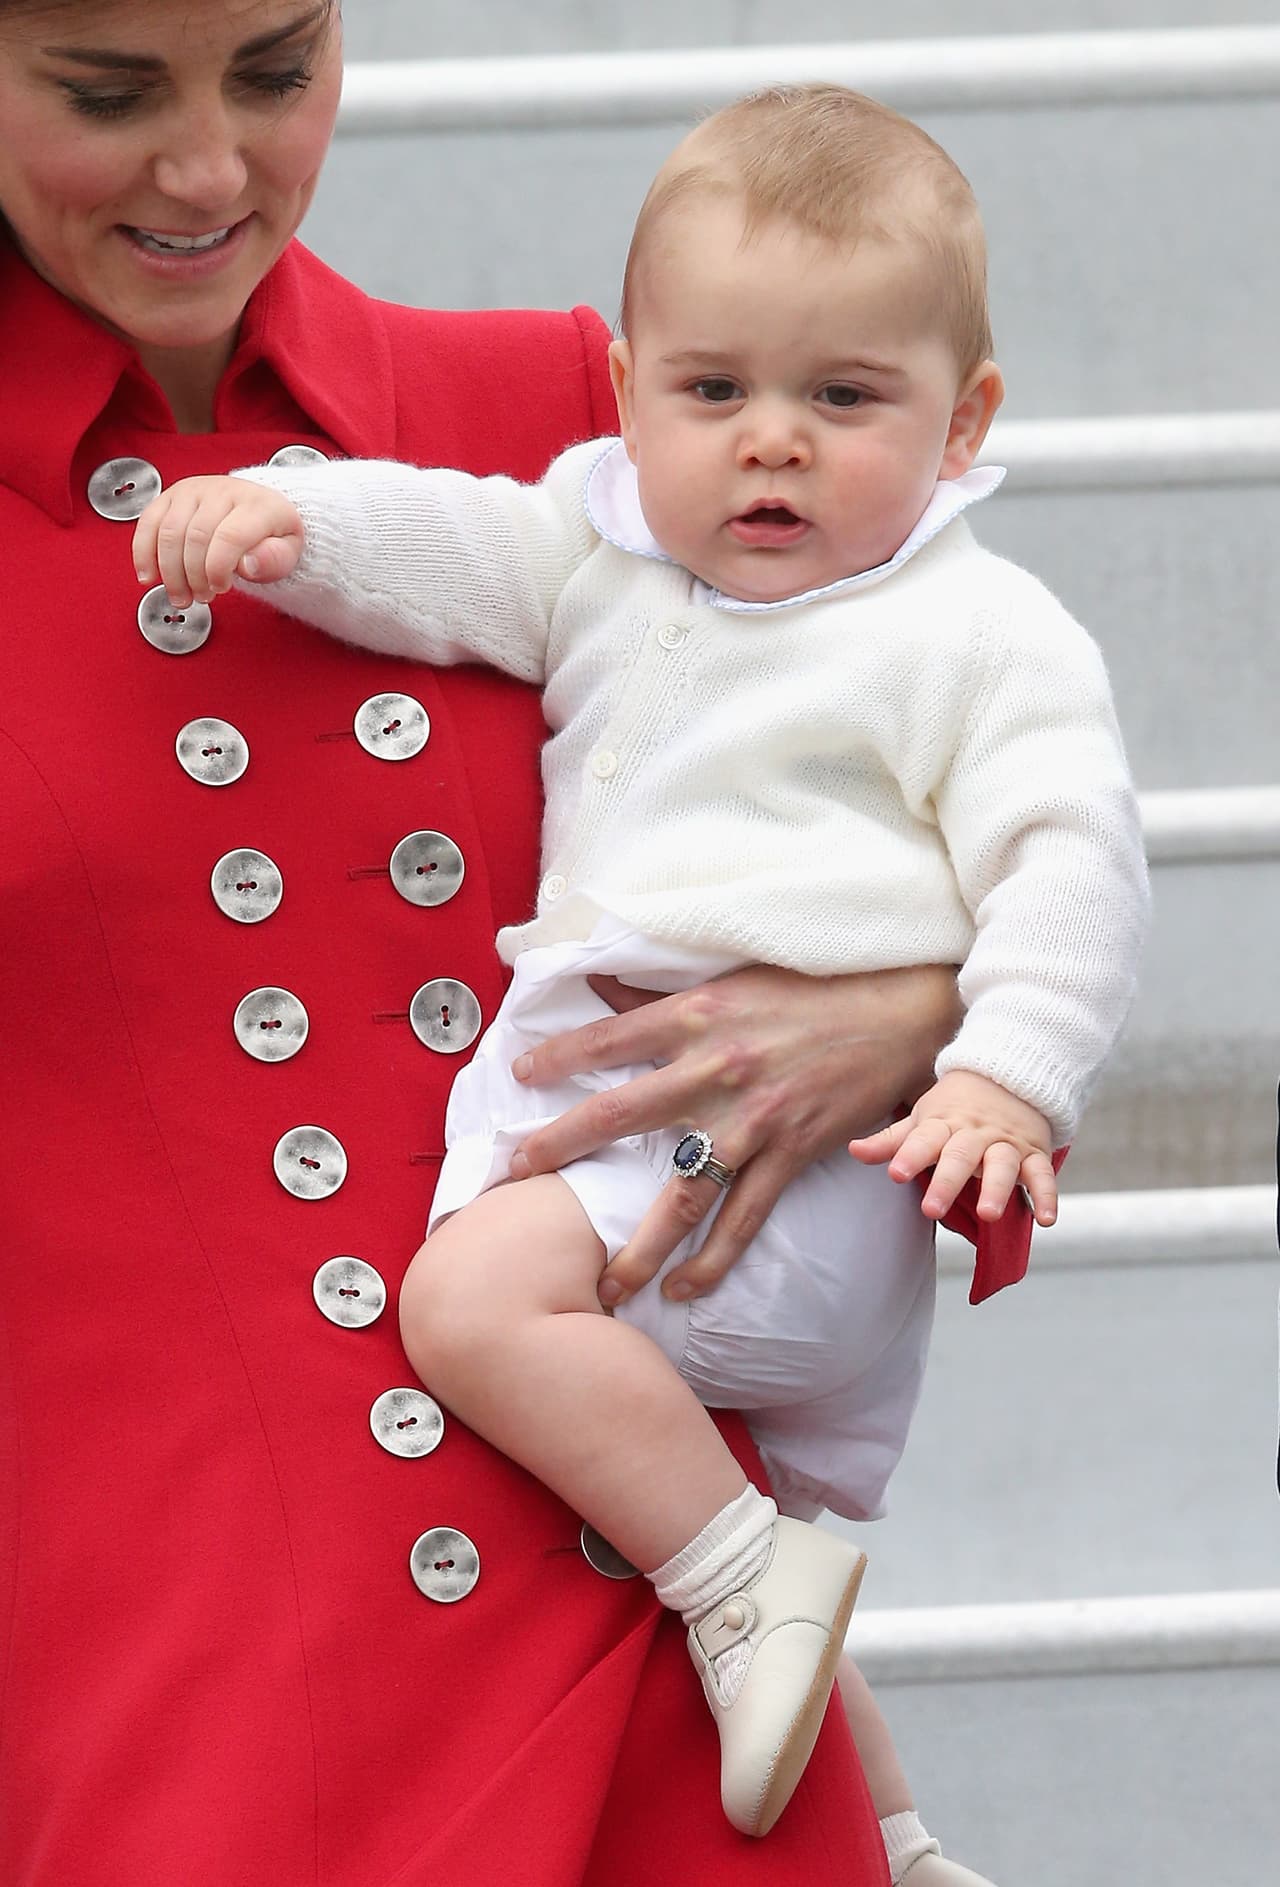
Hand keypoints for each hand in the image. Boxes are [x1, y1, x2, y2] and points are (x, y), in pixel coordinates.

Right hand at [133, 476, 303, 607]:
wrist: (258, 508)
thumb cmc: (271, 533)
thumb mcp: (288, 551)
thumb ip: (274, 560)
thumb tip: (248, 565)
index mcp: (257, 504)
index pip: (229, 536)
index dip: (218, 568)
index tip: (220, 588)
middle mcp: (223, 491)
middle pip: (195, 536)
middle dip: (193, 576)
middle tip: (201, 597)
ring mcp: (194, 490)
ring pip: (169, 532)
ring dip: (170, 571)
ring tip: (181, 594)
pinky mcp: (172, 496)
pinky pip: (149, 522)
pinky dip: (144, 552)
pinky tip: (148, 576)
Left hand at [506, 961, 960, 1305]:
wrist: (900, 1011)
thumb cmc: (812, 987)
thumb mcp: (730, 976)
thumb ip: (661, 993)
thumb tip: (597, 986)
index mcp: (695, 1015)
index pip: (607, 1038)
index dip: (559, 1057)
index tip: (520, 1076)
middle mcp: (714, 1069)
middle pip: (620, 1115)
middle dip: (561, 1148)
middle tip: (514, 1177)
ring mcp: (753, 1119)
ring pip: (682, 1193)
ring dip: (640, 1244)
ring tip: (604, 1286)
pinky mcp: (791, 1152)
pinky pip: (744, 1218)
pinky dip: (714, 1260)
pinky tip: (684, 1290)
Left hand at [848, 1069, 1056, 1225]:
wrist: (1009, 1073)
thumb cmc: (955, 1106)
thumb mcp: (923, 1118)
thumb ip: (891, 1140)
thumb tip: (852, 1150)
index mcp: (943, 1124)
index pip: (924, 1139)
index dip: (910, 1156)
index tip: (896, 1175)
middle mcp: (974, 1134)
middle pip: (960, 1156)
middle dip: (946, 1182)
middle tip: (931, 1209)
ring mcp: (1006, 1143)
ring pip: (1002, 1165)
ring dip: (996, 1189)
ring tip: (988, 1214)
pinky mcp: (1033, 1153)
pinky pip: (1042, 1174)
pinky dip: (1046, 1196)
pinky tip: (1045, 1219)